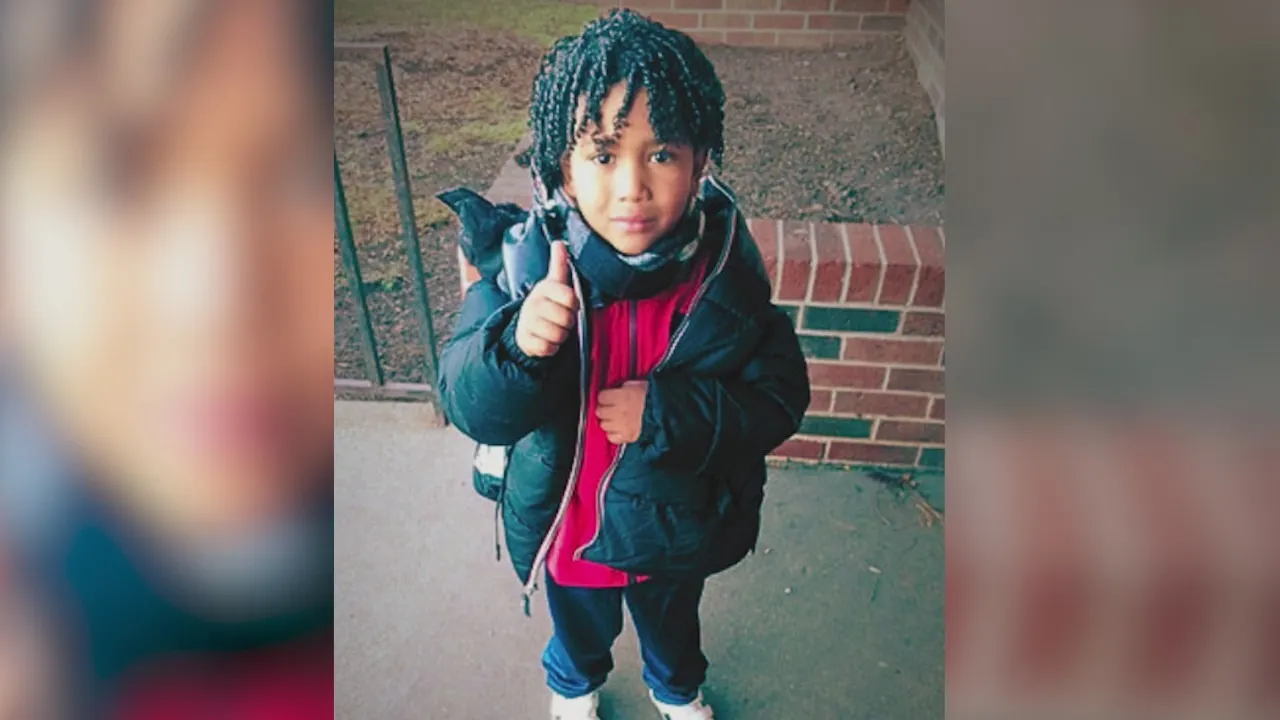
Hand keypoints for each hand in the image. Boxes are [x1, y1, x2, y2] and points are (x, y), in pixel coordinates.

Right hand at [515, 241, 579, 356]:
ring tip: (554, 330)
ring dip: (561, 336)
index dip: (574, 306)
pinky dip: (551, 348)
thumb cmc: (547, 304)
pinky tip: (547, 340)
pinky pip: (548, 348)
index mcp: (544, 288)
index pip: (571, 299)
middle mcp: (533, 304)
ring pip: (558, 335)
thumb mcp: (554, 283)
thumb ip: (559, 265)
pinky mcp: (525, 341)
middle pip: (567, 319)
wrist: (525, 325)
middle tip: (561, 320)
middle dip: (568, 323)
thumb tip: (558, 242)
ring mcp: (528, 322)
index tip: (569, 305)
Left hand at [596, 381, 647, 444]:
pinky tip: (619, 429)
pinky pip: (611, 437)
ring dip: (608, 421)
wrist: (663, 411)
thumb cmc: (648, 397)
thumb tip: (608, 392)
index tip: (608, 397)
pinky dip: (614, 434)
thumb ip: (619, 388)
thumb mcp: (634, 384)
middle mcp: (622, 411)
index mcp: (624, 396)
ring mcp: (625, 426)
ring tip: (616, 419)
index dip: (604, 396)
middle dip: (604, 409)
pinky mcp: (628, 437)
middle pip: (600, 412)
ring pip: (604, 425)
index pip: (602, 397)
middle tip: (610, 408)